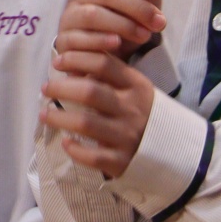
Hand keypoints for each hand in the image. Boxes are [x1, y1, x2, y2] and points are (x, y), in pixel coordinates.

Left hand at [40, 50, 155, 179]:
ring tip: (43, 113)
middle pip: (90, 92)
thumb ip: (111, 76)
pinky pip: (93, 156)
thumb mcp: (136, 89)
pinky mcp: (122, 161)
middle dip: (62, 88)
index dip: (77, 59)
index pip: (104, 64)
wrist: (177, 150)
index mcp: (136, 87)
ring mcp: (127, 136)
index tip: (58, 61)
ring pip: (86, 124)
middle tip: (45, 87)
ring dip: (59, 117)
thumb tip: (73, 64)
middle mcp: (132, 109)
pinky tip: (65, 142)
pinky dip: (76, 150)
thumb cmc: (145, 114)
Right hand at [53, 0, 165, 60]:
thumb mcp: (138, 9)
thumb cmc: (119, 27)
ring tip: (145, 36)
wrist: (96, 59)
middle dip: (138, 7)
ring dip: (124, 25)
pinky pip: (80, 38)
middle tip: (159, 23)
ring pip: (93, 15)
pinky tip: (117, 44)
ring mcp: (69, 16)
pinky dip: (101, 40)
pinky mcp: (64, 40)